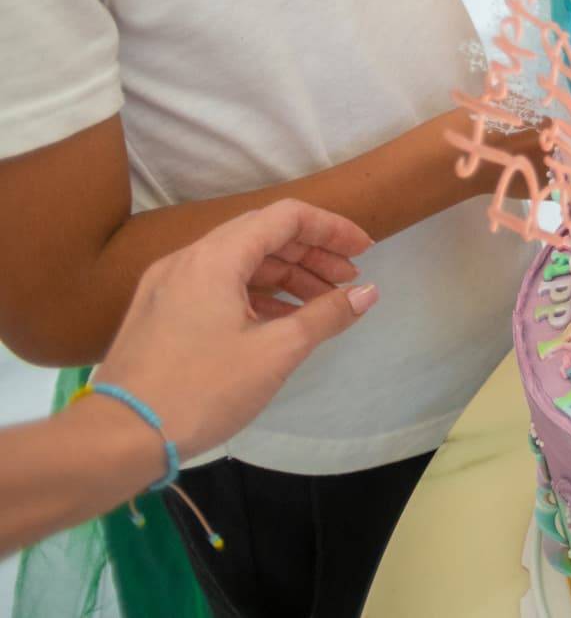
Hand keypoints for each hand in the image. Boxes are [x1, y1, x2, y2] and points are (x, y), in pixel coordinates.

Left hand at [93, 200, 376, 458]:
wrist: (118, 438)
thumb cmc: (201, 390)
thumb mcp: (275, 353)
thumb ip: (326, 315)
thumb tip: (367, 292)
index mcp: (214, 258)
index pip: (285, 217)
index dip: (331, 229)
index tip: (364, 252)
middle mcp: (187, 259)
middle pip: (261, 236)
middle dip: (310, 254)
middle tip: (348, 281)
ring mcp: (167, 285)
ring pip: (238, 263)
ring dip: (284, 277)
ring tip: (319, 306)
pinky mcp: (158, 312)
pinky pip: (216, 286)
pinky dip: (254, 295)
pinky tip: (278, 322)